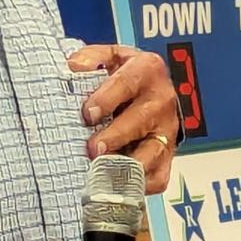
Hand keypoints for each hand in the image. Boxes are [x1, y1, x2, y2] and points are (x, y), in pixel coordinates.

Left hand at [68, 44, 178, 193]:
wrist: (152, 90)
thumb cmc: (127, 75)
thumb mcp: (111, 57)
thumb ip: (91, 58)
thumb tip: (73, 67)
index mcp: (148, 70)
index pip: (127, 83)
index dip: (107, 99)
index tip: (88, 113)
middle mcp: (162, 99)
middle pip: (141, 119)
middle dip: (115, 135)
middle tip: (93, 148)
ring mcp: (166, 129)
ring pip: (153, 151)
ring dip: (127, 164)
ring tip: (104, 170)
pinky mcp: (167, 155)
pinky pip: (158, 176)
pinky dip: (139, 184)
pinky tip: (118, 183)